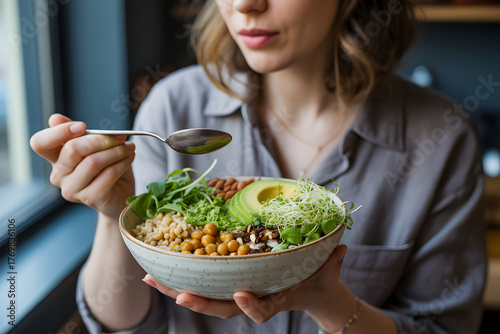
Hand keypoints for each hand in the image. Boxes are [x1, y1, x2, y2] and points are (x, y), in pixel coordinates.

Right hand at [30, 114, 135, 218]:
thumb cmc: (106, 168)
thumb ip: (78, 133)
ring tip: (129, 147)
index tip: (82, 126)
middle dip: (101, 139)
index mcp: (55, 158)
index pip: (40, 143)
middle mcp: (59, 175)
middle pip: (72, 149)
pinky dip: (122, 163)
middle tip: (121, 137)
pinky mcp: (90, 198)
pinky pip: (108, 174)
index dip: (58, 132)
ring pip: (93, 162)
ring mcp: (72, 189)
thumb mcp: (94, 147)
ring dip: (116, 151)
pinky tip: (129, 158)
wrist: (120, 195)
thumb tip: (55, 118)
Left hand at [143, 245, 348, 323]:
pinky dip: (182, 276)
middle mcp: (253, 298)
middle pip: (223, 307)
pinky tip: (161, 268)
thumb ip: (332, 263)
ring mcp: (239, 292)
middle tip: (178, 293)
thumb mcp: (328, 272)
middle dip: (199, 302)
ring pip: (206, 296)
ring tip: (152, 277)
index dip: (251, 306)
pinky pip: (205, 283)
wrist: (312, 291)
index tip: (242, 295)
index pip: (262, 309)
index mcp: (276, 299)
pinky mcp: (230, 283)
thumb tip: (341, 248)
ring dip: (178, 288)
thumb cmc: (319, 280)